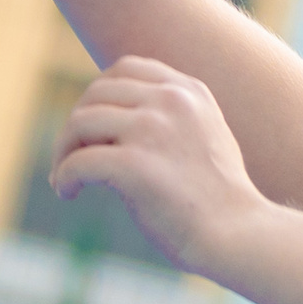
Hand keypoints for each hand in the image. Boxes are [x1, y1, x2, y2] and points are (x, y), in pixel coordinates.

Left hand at [50, 59, 271, 276]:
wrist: (238, 234)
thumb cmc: (220, 198)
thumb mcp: (206, 135)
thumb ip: (174, 115)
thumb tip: (121, 115)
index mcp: (190, 91)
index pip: (125, 69)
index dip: (99, 94)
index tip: (92, 127)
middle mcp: (171, 100)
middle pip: (96, 93)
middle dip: (76, 125)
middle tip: (72, 156)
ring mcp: (153, 129)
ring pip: (80, 122)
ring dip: (64, 150)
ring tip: (64, 178)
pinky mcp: (135, 165)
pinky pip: (78, 162)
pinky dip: (64, 177)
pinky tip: (67, 193)